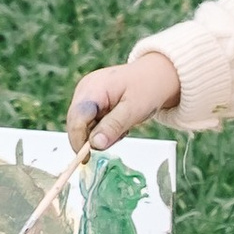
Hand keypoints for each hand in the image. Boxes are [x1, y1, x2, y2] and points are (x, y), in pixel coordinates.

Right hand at [67, 47, 181, 156]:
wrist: (156, 74)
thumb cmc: (148, 87)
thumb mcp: (134, 110)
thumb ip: (113, 126)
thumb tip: (94, 145)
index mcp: (92, 88)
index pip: (76, 120)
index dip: (79, 141)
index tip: (87, 158)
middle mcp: (84, 90)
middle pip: (76, 123)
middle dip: (93, 137)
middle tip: (119, 135)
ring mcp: (86, 94)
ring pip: (83, 125)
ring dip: (100, 132)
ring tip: (123, 125)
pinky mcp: (91, 99)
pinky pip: (90, 121)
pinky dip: (103, 127)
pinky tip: (118, 121)